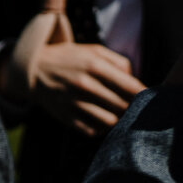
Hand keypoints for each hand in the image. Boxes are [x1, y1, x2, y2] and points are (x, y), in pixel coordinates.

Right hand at [7, 40, 148, 136]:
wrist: (32, 70)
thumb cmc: (71, 59)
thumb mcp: (95, 51)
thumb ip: (120, 63)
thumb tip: (137, 81)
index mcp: (95, 66)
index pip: (132, 87)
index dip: (145, 95)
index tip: (150, 97)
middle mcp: (84, 85)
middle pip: (123, 106)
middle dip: (134, 108)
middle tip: (136, 107)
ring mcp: (73, 103)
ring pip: (110, 122)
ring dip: (119, 120)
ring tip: (120, 114)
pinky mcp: (65, 117)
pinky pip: (92, 131)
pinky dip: (102, 129)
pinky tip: (103, 120)